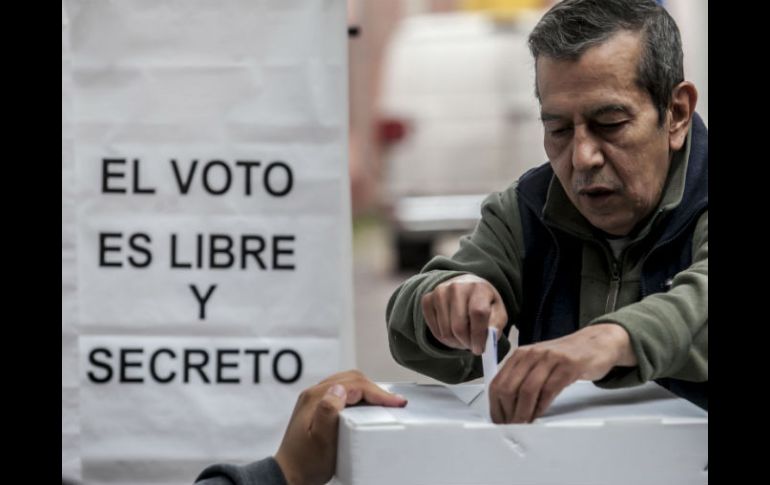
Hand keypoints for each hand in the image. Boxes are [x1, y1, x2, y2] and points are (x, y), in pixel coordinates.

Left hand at [274, 370, 406, 484]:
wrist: (289, 475)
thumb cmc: (306, 462)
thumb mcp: (320, 440)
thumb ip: (327, 412)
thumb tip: (339, 390)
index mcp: (315, 398)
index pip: (353, 384)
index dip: (376, 392)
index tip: (395, 402)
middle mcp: (314, 394)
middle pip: (351, 379)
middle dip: (375, 388)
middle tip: (394, 402)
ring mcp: (314, 399)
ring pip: (347, 382)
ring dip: (367, 390)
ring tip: (384, 403)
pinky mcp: (317, 407)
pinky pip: (342, 391)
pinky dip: (359, 395)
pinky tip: (366, 406)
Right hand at [421, 274, 506, 354]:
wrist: (466, 287)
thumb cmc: (484, 303)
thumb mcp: (498, 312)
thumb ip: (495, 326)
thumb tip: (487, 341)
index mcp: (479, 287)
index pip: (478, 313)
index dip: (479, 335)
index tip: (480, 349)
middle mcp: (457, 287)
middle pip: (459, 326)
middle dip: (466, 343)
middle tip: (472, 347)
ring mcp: (439, 292)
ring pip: (445, 332)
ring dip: (455, 343)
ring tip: (463, 339)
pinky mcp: (427, 299)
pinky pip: (434, 330)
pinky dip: (444, 339)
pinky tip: (452, 333)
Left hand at [489, 323, 636, 423]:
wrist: (596, 342)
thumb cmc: (565, 357)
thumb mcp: (539, 363)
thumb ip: (523, 379)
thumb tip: (507, 406)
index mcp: (520, 354)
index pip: (497, 382)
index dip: (495, 405)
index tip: (497, 420)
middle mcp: (531, 354)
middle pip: (509, 387)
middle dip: (506, 412)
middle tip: (509, 427)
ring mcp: (549, 358)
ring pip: (527, 390)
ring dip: (522, 412)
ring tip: (522, 425)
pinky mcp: (568, 365)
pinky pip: (549, 389)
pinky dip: (541, 406)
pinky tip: (539, 416)